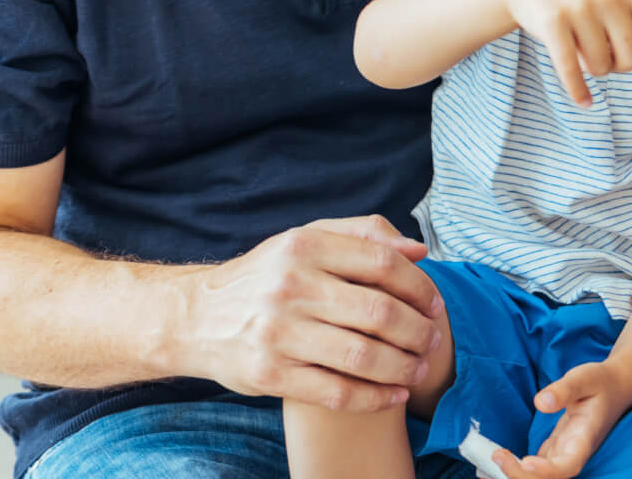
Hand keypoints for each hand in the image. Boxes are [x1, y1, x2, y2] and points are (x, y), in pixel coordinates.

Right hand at [186, 214, 444, 411]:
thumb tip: (418, 251)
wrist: (196, 317)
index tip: (435, 304)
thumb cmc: (264, 277)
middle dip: (418, 331)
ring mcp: (278, 332)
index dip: (419, 286)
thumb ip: (361, 235)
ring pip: (362, 355)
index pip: (381, 262)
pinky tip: (393, 394)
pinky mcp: (270, 373)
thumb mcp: (303, 240)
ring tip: (418, 369)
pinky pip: (337, 391)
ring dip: (403, 366)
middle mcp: (290, 285)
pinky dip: (374, 396)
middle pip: (378, 311)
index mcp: (303, 245)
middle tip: (433, 342)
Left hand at [488, 361, 631, 478]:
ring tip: (488, 467)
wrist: (615, 386)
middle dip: (521, 475)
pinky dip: (516, 468)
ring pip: (541, 476)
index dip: (547, 471)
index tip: (527, 462)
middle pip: (550, 478)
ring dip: (515, 476)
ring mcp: (564, 452)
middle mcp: (574, 452)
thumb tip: (540, 403)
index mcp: (584, 438)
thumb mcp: (584, 377)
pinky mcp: (556, 449)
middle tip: (497, 456)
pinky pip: (536, 467)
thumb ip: (564, 389)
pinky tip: (495, 464)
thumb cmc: (600, 381)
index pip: (568, 465)